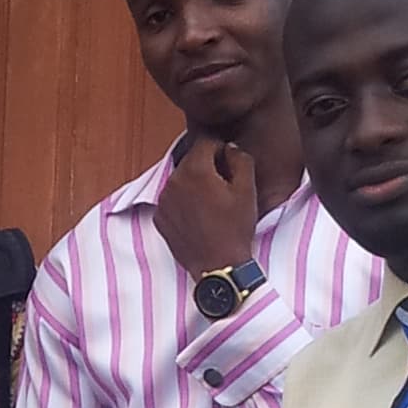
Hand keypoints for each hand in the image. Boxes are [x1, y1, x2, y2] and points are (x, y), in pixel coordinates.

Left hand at [153, 137, 261, 291]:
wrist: (220, 267)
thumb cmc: (235, 229)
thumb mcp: (247, 189)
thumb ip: (240, 158)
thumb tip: (229, 148)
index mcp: (195, 170)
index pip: (206, 141)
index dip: (221, 149)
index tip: (230, 165)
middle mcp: (173, 182)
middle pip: (191, 160)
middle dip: (207, 167)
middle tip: (223, 188)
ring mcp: (163, 201)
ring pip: (181, 180)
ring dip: (194, 184)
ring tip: (211, 205)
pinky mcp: (159, 218)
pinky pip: (172, 199)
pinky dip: (183, 202)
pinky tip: (199, 216)